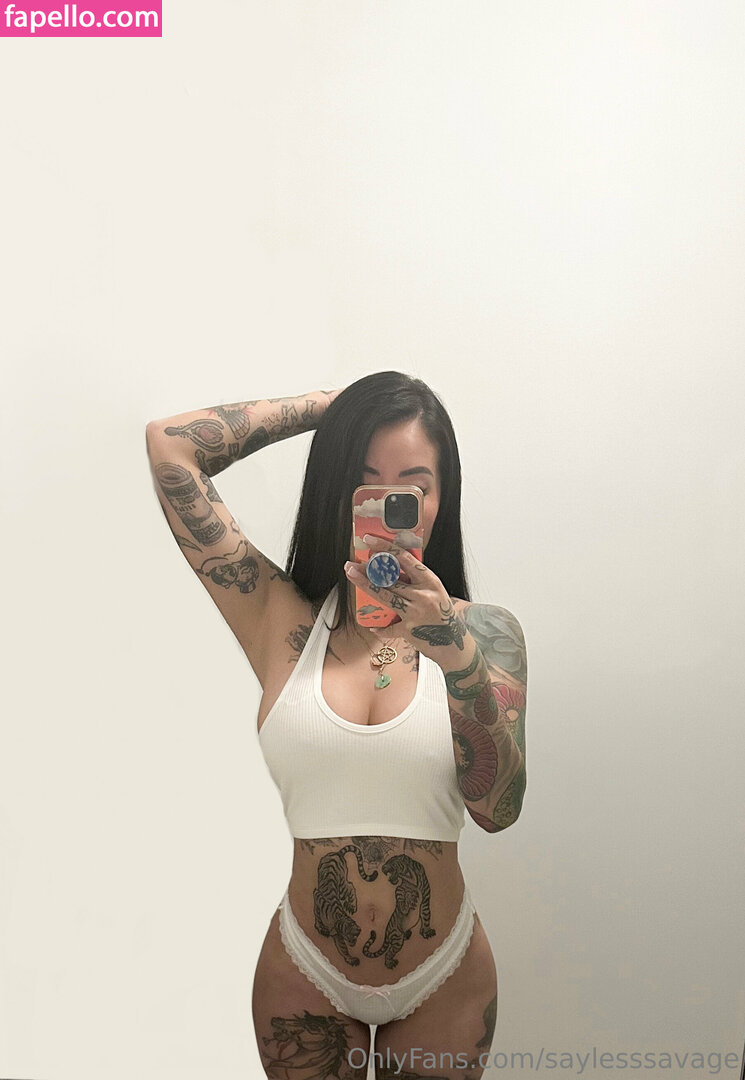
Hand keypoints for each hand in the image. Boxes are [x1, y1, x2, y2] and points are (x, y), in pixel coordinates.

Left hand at [344, 533, 467, 658]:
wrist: (454, 644)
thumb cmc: (442, 614)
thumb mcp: (434, 592)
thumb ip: (415, 582)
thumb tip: (388, 569)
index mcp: (430, 582)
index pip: (405, 559)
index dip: (386, 547)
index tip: (371, 540)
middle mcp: (423, 595)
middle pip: (390, 579)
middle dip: (368, 570)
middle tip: (351, 564)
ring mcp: (415, 613)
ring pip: (385, 596)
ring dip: (366, 585)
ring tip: (352, 575)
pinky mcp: (409, 630)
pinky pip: (389, 627)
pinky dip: (380, 627)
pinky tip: (371, 625)